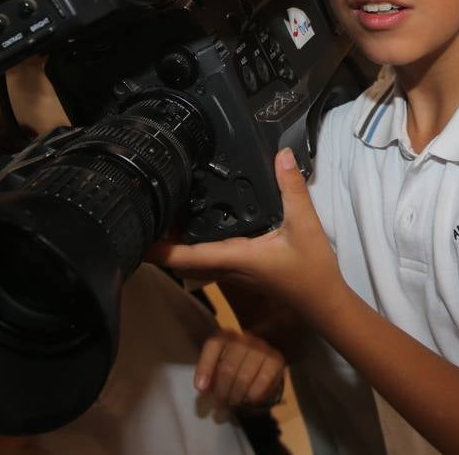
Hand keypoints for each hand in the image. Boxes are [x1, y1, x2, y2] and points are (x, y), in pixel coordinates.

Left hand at [148, 149, 345, 322]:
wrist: (323, 303)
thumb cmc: (312, 271)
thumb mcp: (304, 226)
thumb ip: (291, 189)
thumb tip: (281, 156)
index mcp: (235, 257)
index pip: (186, 256)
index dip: (158, 250)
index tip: (135, 239)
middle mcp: (228, 268)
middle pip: (182, 260)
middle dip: (160, 244)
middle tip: (143, 217)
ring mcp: (233, 273)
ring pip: (194, 261)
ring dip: (176, 246)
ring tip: (162, 218)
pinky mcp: (242, 272)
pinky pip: (209, 260)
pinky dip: (195, 246)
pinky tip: (197, 229)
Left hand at [196, 329, 286, 408]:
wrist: (262, 361)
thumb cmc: (234, 366)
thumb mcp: (218, 366)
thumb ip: (209, 375)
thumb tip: (203, 389)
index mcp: (226, 336)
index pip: (214, 345)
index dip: (205, 367)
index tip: (201, 388)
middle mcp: (244, 338)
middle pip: (228, 367)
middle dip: (221, 391)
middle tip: (218, 405)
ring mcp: (262, 348)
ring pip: (244, 377)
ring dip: (236, 395)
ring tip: (232, 403)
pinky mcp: (276, 360)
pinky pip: (262, 381)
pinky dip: (253, 395)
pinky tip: (249, 400)